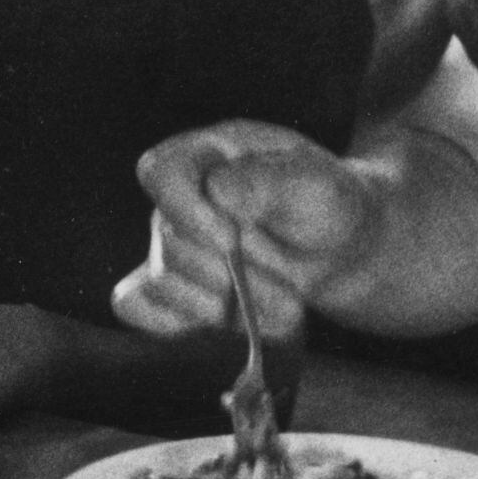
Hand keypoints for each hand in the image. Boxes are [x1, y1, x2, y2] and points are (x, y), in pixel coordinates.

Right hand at [112, 123, 373, 339]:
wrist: (341, 249)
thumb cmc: (328, 203)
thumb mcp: (315, 183)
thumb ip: (267, 181)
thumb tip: (217, 191)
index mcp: (208, 154)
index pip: (160, 172)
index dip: (186, 211)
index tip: (231, 242)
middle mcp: (180, 197)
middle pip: (169, 242)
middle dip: (232, 278)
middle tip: (290, 295)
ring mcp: (171, 242)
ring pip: (161, 282)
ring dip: (225, 309)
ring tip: (282, 309)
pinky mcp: (172, 285)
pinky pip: (136, 305)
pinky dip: (176, 324)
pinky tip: (225, 324)